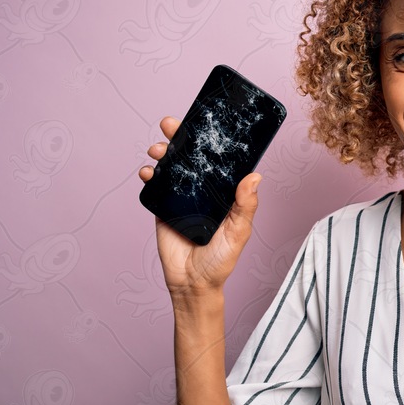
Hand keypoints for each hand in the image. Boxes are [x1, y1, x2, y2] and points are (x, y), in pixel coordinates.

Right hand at [139, 116, 261, 300]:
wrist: (192, 283)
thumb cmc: (221, 259)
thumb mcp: (238, 232)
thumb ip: (245, 206)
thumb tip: (256, 176)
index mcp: (224, 192)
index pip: (218, 160)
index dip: (210, 140)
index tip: (203, 121)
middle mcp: (203, 190)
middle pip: (191, 157)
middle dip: (180, 137)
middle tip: (171, 124)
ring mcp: (182, 197)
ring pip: (171, 167)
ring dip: (163, 152)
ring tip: (159, 149)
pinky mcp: (163, 207)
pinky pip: (155, 185)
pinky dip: (149, 175)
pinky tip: (148, 172)